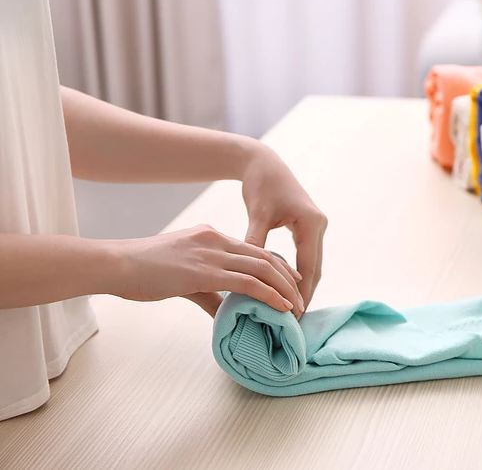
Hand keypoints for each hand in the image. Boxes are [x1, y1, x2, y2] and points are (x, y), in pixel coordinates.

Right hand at [110, 225, 304, 316]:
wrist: (116, 264)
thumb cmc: (142, 272)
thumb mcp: (182, 277)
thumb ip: (208, 292)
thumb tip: (225, 311)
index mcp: (211, 236)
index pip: (254, 249)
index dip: (276, 266)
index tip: (290, 282)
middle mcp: (216, 239)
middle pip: (264, 256)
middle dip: (287, 277)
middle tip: (301, 296)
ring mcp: (211, 253)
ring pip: (262, 268)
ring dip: (284, 289)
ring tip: (297, 307)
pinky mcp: (205, 271)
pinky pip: (248, 282)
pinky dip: (269, 295)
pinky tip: (281, 307)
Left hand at [240, 144, 326, 309]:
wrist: (264, 163)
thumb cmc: (260, 186)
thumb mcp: (258, 215)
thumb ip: (256, 243)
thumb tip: (250, 274)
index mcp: (311, 224)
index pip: (309, 268)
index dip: (301, 294)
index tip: (294, 316)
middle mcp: (319, 225)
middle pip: (315, 269)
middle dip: (305, 295)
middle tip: (295, 322)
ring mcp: (316, 226)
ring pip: (313, 265)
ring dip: (304, 287)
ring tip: (293, 310)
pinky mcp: (309, 226)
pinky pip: (307, 256)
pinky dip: (300, 274)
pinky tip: (289, 289)